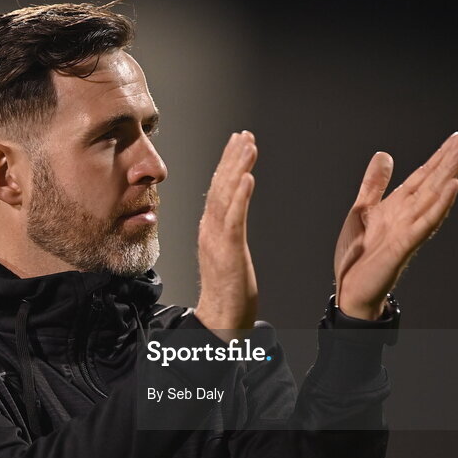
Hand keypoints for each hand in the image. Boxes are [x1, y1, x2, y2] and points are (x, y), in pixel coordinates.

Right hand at [194, 131, 258, 341]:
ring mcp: (216, 240)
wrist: (220, 323)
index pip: (219, 190)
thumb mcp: (228, 256)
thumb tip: (230, 218)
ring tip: (248, 144)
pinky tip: (248, 177)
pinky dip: (240, 196)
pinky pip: (234, 220)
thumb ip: (227, 234)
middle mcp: (210, 230)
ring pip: (225, 197)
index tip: (238, 142)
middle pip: (220, 186)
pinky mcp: (228, 252)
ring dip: (236, 168)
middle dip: (232, 157)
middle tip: (244, 134)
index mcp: (211, 230)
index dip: (228, 164)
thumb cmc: (228, 294)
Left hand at [334, 126, 457, 319]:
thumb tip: (384, 155)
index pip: (423, 175)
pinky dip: (440, 205)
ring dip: (448, 173)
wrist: (350, 291)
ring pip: (433, 197)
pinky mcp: (403, 246)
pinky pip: (425, 223)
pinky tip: (453, 187)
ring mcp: (408, 230)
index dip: (439, 154)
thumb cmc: (357, 257)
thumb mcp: (361, 210)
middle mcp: (407, 215)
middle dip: (450, 157)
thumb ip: (374, 185)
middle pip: (433, 181)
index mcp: (398, 206)